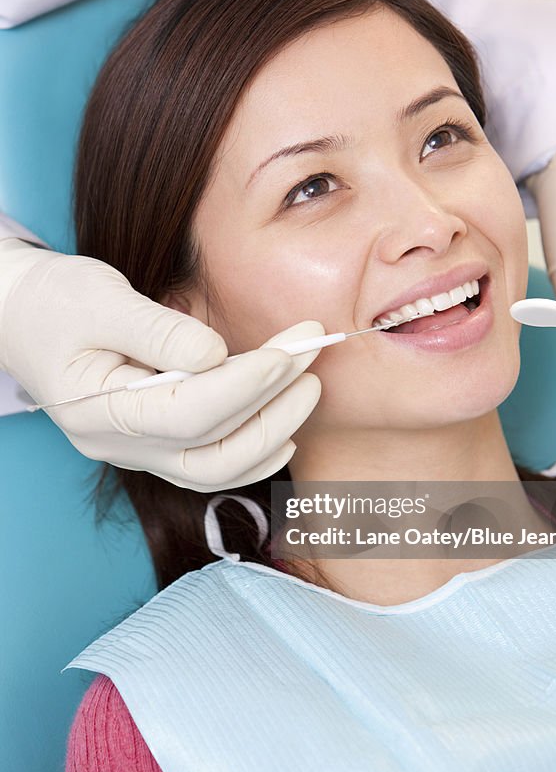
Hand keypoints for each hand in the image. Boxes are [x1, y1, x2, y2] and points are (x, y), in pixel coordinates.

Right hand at [0, 239, 321, 489]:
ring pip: (217, 472)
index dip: (247, 386)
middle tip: (311, 358)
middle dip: (273, 409)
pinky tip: (285, 430)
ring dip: (272, 434)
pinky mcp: (154, 445)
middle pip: (213, 452)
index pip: (190, 412)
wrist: (20, 317)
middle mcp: (121, 446)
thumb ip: (159, 330)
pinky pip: (210, 466)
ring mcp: (138, 453)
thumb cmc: (55, 301)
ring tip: (308, 387)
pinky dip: (252, 454)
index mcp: (100, 411)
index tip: (289, 353)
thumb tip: (218, 355)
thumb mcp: (100, 299)